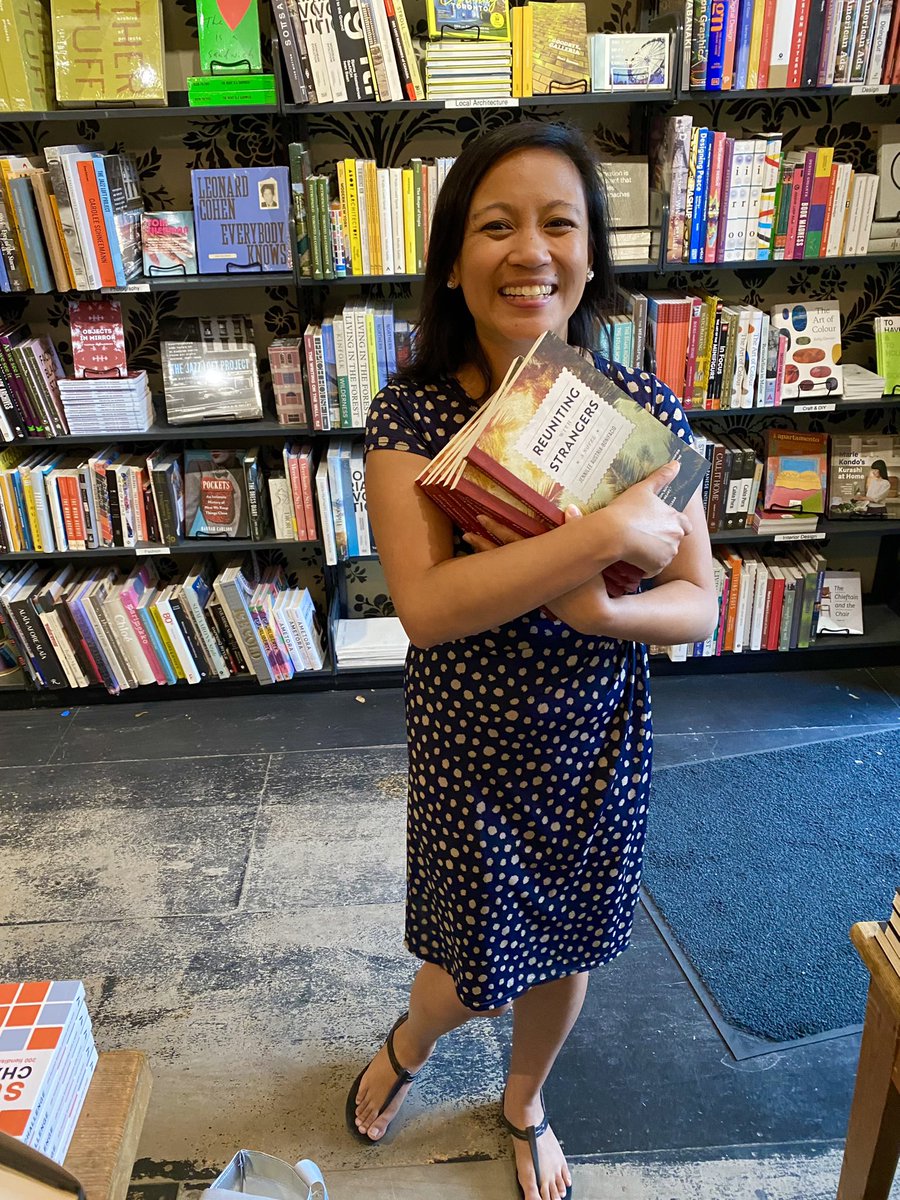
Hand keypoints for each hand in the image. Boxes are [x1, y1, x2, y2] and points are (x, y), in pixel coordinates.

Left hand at [463, 507, 610, 632]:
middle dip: (483, 544)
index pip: (514, 543)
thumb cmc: (592, 584)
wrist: (593, 614)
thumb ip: (578, 529)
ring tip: (469, 544)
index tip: (480, 519)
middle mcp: (531, 575)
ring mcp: (530, 586)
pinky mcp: (534, 593)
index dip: (497, 530)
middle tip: (465, 533)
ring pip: (502, 569)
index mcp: (543, 563)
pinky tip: (488, 564)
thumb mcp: (590, 556)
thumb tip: (570, 508)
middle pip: (501, 556)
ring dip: (485, 556)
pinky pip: (510, 579)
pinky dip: (497, 570)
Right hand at [596, 461, 691, 579]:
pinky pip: (652, 568)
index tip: (662, 525)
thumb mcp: (643, 489)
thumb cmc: (627, 510)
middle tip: (644, 535)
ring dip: (653, 553)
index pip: (686, 525)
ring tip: (635, 546)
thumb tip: (676, 464)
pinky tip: (632, 557)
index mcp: (676, 519)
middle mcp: (676, 538)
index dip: (675, 525)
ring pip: (663, 555)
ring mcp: (667, 554)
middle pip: (674, 541)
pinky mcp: (656, 567)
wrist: (612, 533)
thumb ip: (661, 477)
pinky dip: (645, 565)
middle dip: (663, 540)